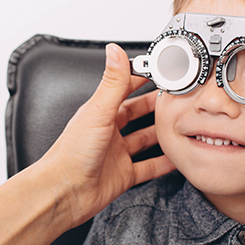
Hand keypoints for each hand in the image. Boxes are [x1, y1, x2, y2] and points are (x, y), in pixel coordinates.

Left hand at [38, 43, 174, 227]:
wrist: (63, 193)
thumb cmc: (71, 155)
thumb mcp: (98, 112)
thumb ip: (112, 83)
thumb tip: (115, 50)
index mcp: (100, 112)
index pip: (125, 88)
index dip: (142, 78)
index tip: (161, 70)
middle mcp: (108, 131)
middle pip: (137, 112)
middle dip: (156, 104)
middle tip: (177, 96)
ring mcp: (117, 153)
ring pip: (145, 138)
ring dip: (161, 131)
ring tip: (180, 123)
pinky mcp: (123, 175)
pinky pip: (149, 167)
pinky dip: (163, 162)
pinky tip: (175, 158)